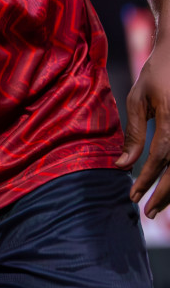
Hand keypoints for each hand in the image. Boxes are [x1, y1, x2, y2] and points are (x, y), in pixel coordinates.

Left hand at [118, 47, 169, 217]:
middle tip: (147, 212)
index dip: (148, 178)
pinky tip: (169, 188)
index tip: (133, 195)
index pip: (161, 156)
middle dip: (164, 194)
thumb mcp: (138, 100)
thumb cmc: (156, 75)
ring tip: (158, 206)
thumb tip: (122, 165)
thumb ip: (134, 133)